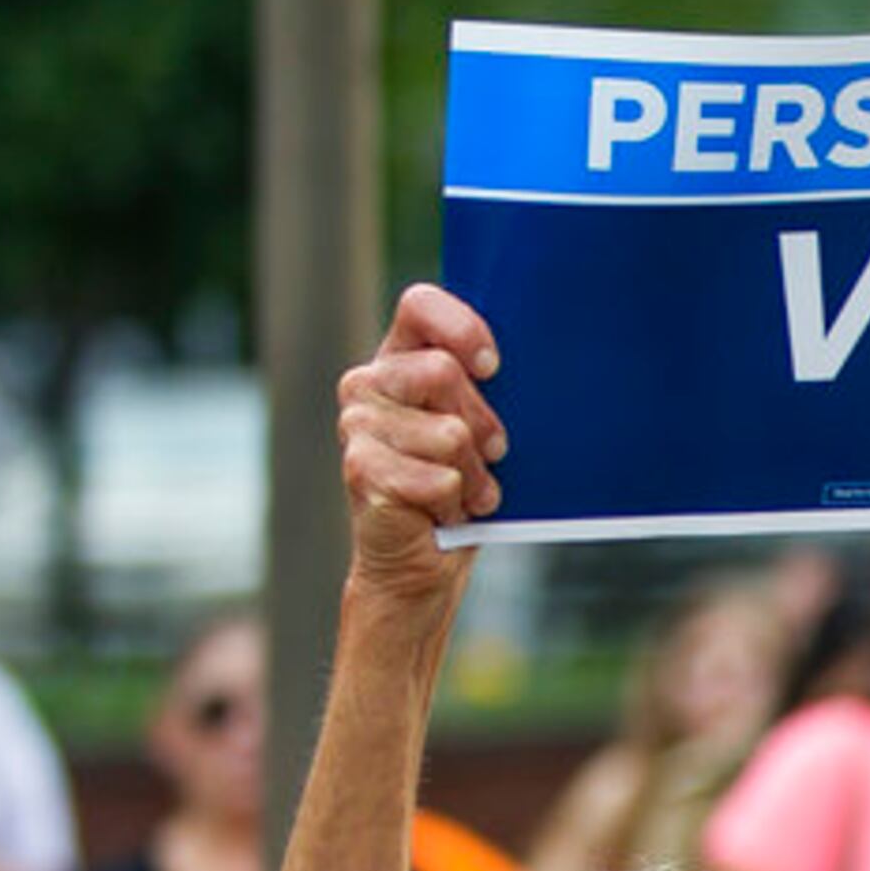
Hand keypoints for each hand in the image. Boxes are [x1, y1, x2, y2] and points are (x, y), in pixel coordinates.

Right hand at [337, 282, 506, 602]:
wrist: (424, 564)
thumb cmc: (461, 491)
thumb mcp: (482, 431)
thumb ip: (485, 390)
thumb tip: (512, 367)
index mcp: (400, 360)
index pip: (420, 306)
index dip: (461, 330)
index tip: (492, 367)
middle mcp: (368, 383)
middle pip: (442, 372)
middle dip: (483, 425)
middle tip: (486, 456)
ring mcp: (357, 424)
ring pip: (449, 433)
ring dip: (473, 474)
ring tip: (462, 492)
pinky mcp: (360, 468)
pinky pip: (440, 478)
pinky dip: (456, 503)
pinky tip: (442, 513)